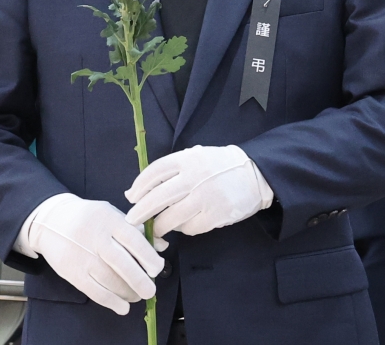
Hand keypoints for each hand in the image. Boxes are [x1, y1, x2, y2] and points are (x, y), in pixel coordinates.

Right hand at [27, 194, 162, 314]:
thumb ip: (137, 230)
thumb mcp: (112, 214)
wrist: (50, 220)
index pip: (132, 238)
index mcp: (108, 218)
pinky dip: (111, 302)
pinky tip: (122, 306)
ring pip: (109, 280)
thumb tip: (162, 246)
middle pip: (122, 262)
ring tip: (137, 295)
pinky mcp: (72, 271)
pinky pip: (94, 291)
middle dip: (140, 280)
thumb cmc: (89, 218)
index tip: (157, 268)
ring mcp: (82, 255)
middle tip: (151, 290)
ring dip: (127, 292)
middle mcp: (95, 236)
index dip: (148, 256)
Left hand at [125, 145, 273, 237]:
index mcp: (187, 159)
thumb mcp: (195, 157)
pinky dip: (183, 228)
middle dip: (140, 212)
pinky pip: (189, 228)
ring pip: (171, 218)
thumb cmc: (217, 165)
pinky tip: (185, 223)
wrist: (253, 174)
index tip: (131, 197)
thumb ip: (169, 171)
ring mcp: (205, 198)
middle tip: (132, 220)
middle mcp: (194, 178)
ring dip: (160, 226)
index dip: (139, 186)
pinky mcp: (215, 216)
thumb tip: (134, 192)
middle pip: (157, 198)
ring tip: (157, 227)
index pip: (154, 172)